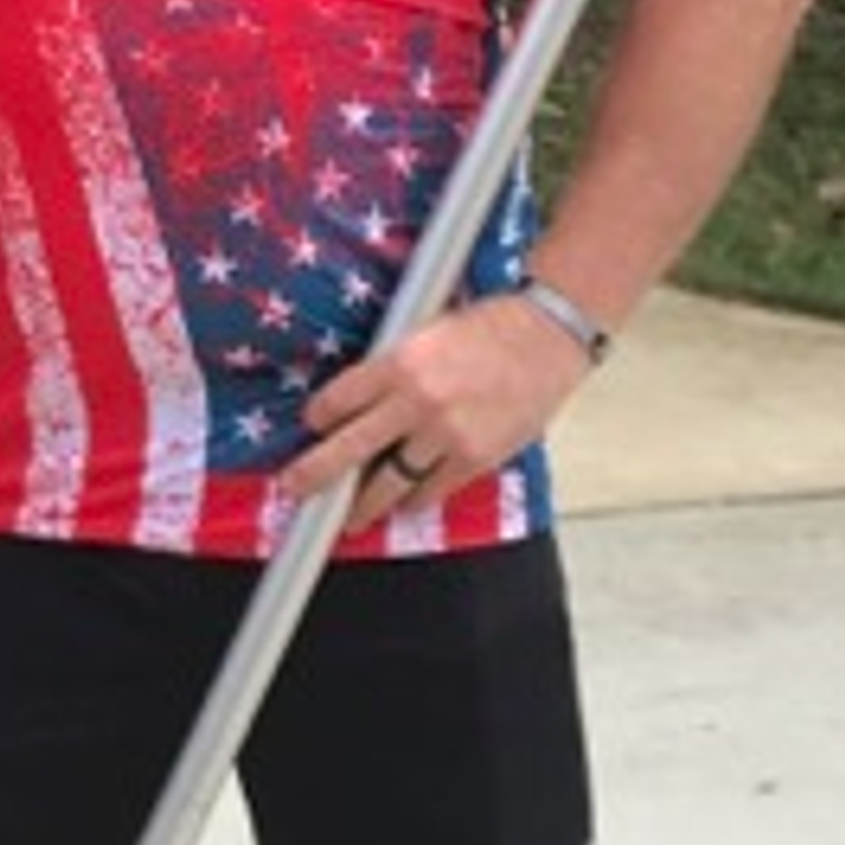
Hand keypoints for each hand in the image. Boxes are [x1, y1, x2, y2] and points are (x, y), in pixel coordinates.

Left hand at [293, 290, 593, 526]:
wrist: (548, 336)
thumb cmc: (490, 327)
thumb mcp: (427, 330)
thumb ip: (394, 367)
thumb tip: (363, 401)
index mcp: (399, 361)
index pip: (339, 400)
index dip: (320, 417)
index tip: (314, 427)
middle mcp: (416, 400)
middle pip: (350, 448)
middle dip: (316, 473)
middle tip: (296, 489)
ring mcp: (445, 433)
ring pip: (390, 482)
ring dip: (367, 503)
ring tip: (352, 516)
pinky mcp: (474, 458)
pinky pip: (430, 491)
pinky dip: (414, 499)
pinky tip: (405, 503)